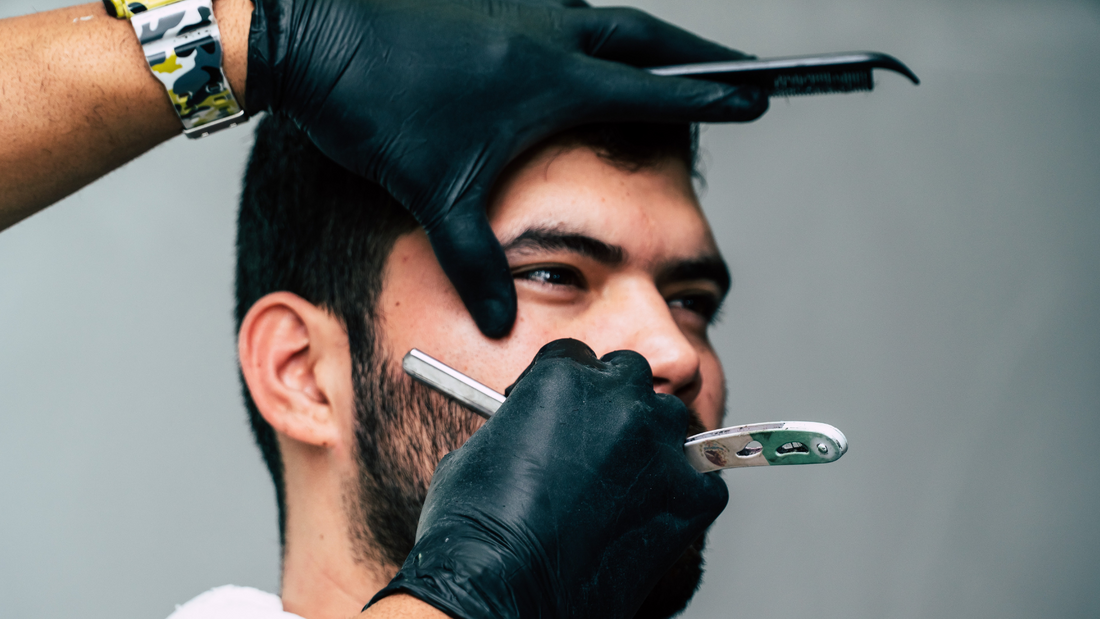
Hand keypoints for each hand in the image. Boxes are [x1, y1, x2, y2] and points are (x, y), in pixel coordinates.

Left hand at [247, 0, 766, 336]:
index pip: (651, 91)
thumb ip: (475, 263)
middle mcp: (547, 33)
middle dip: (695, 55)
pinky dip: (586, 26)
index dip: (708, 98)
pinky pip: (558, 8)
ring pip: (602, 15)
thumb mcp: (435, 194)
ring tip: (664, 58)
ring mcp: (517, 8)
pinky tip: (575, 43)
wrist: (314, 34)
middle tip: (735, 70)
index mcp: (551, 80)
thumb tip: (503, 325)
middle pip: (644, 37)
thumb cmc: (378, 109)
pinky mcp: (487, 1)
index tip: (756, 98)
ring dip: (641, 36)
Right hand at [367, 339, 728, 617]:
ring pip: (669, 421)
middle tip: (595, 442)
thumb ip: (521, 425)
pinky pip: (703, 478)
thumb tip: (533, 434)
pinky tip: (651, 516)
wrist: (501, 592)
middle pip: (630, 376)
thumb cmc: (477, 528)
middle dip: (613, 402)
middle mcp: (619, 399)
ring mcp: (659, 447)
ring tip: (623, 484)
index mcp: (562, 377)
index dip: (566, 388)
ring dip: (650, 442)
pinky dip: (683, 493)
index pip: (576, 358)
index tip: (562, 413)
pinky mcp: (691, 497)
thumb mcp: (479, 452)